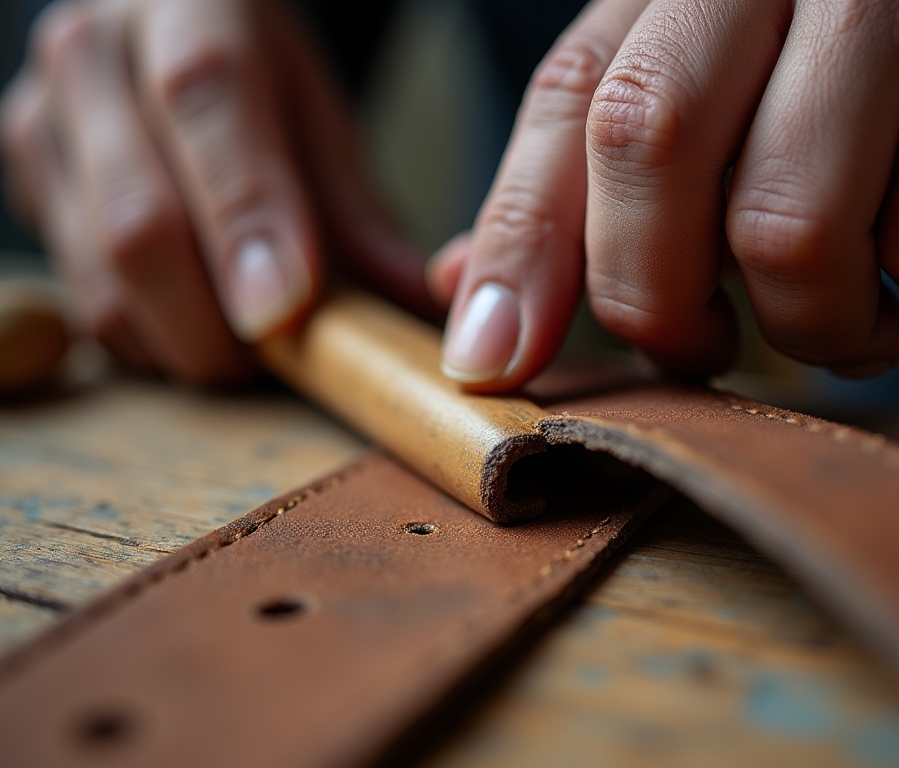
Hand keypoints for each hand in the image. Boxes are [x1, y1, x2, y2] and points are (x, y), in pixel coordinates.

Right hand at [1, 0, 432, 382]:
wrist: (160, 38)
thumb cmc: (257, 85)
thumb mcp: (322, 125)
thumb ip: (366, 215)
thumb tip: (426, 311)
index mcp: (191, 7)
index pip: (209, 102)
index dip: (247, 216)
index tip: (284, 309)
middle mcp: (96, 53)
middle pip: (141, 219)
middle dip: (215, 322)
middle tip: (276, 356)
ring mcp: (45, 118)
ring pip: (103, 277)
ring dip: (182, 340)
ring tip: (241, 345)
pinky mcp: (24, 179)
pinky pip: (81, 298)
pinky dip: (145, 337)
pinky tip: (188, 324)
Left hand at [433, 0, 898, 389]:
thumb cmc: (831, 42)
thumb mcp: (697, 74)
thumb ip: (585, 178)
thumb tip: (481, 315)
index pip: (572, 106)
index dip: (522, 246)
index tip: (491, 364)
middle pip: (653, 149)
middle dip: (661, 303)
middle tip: (702, 347)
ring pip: (791, 230)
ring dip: (812, 323)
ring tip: (840, 314)